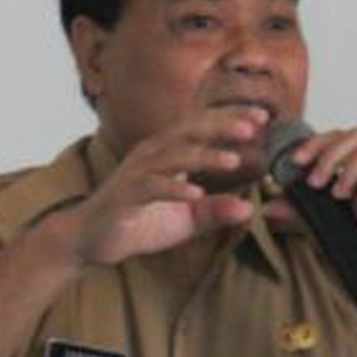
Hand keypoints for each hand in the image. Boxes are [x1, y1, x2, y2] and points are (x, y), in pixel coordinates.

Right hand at [68, 108, 268, 266]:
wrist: (92, 239)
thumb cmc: (138, 221)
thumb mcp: (186, 219)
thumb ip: (215, 212)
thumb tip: (250, 209)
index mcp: (168, 152)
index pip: (203, 128)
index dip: (231, 119)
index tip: (263, 117)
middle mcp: (152, 155)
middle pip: (190, 132)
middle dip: (221, 126)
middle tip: (253, 128)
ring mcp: (137, 173)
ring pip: (173, 156)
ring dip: (203, 157)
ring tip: (232, 161)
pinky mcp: (125, 196)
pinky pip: (151, 187)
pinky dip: (173, 189)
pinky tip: (195, 195)